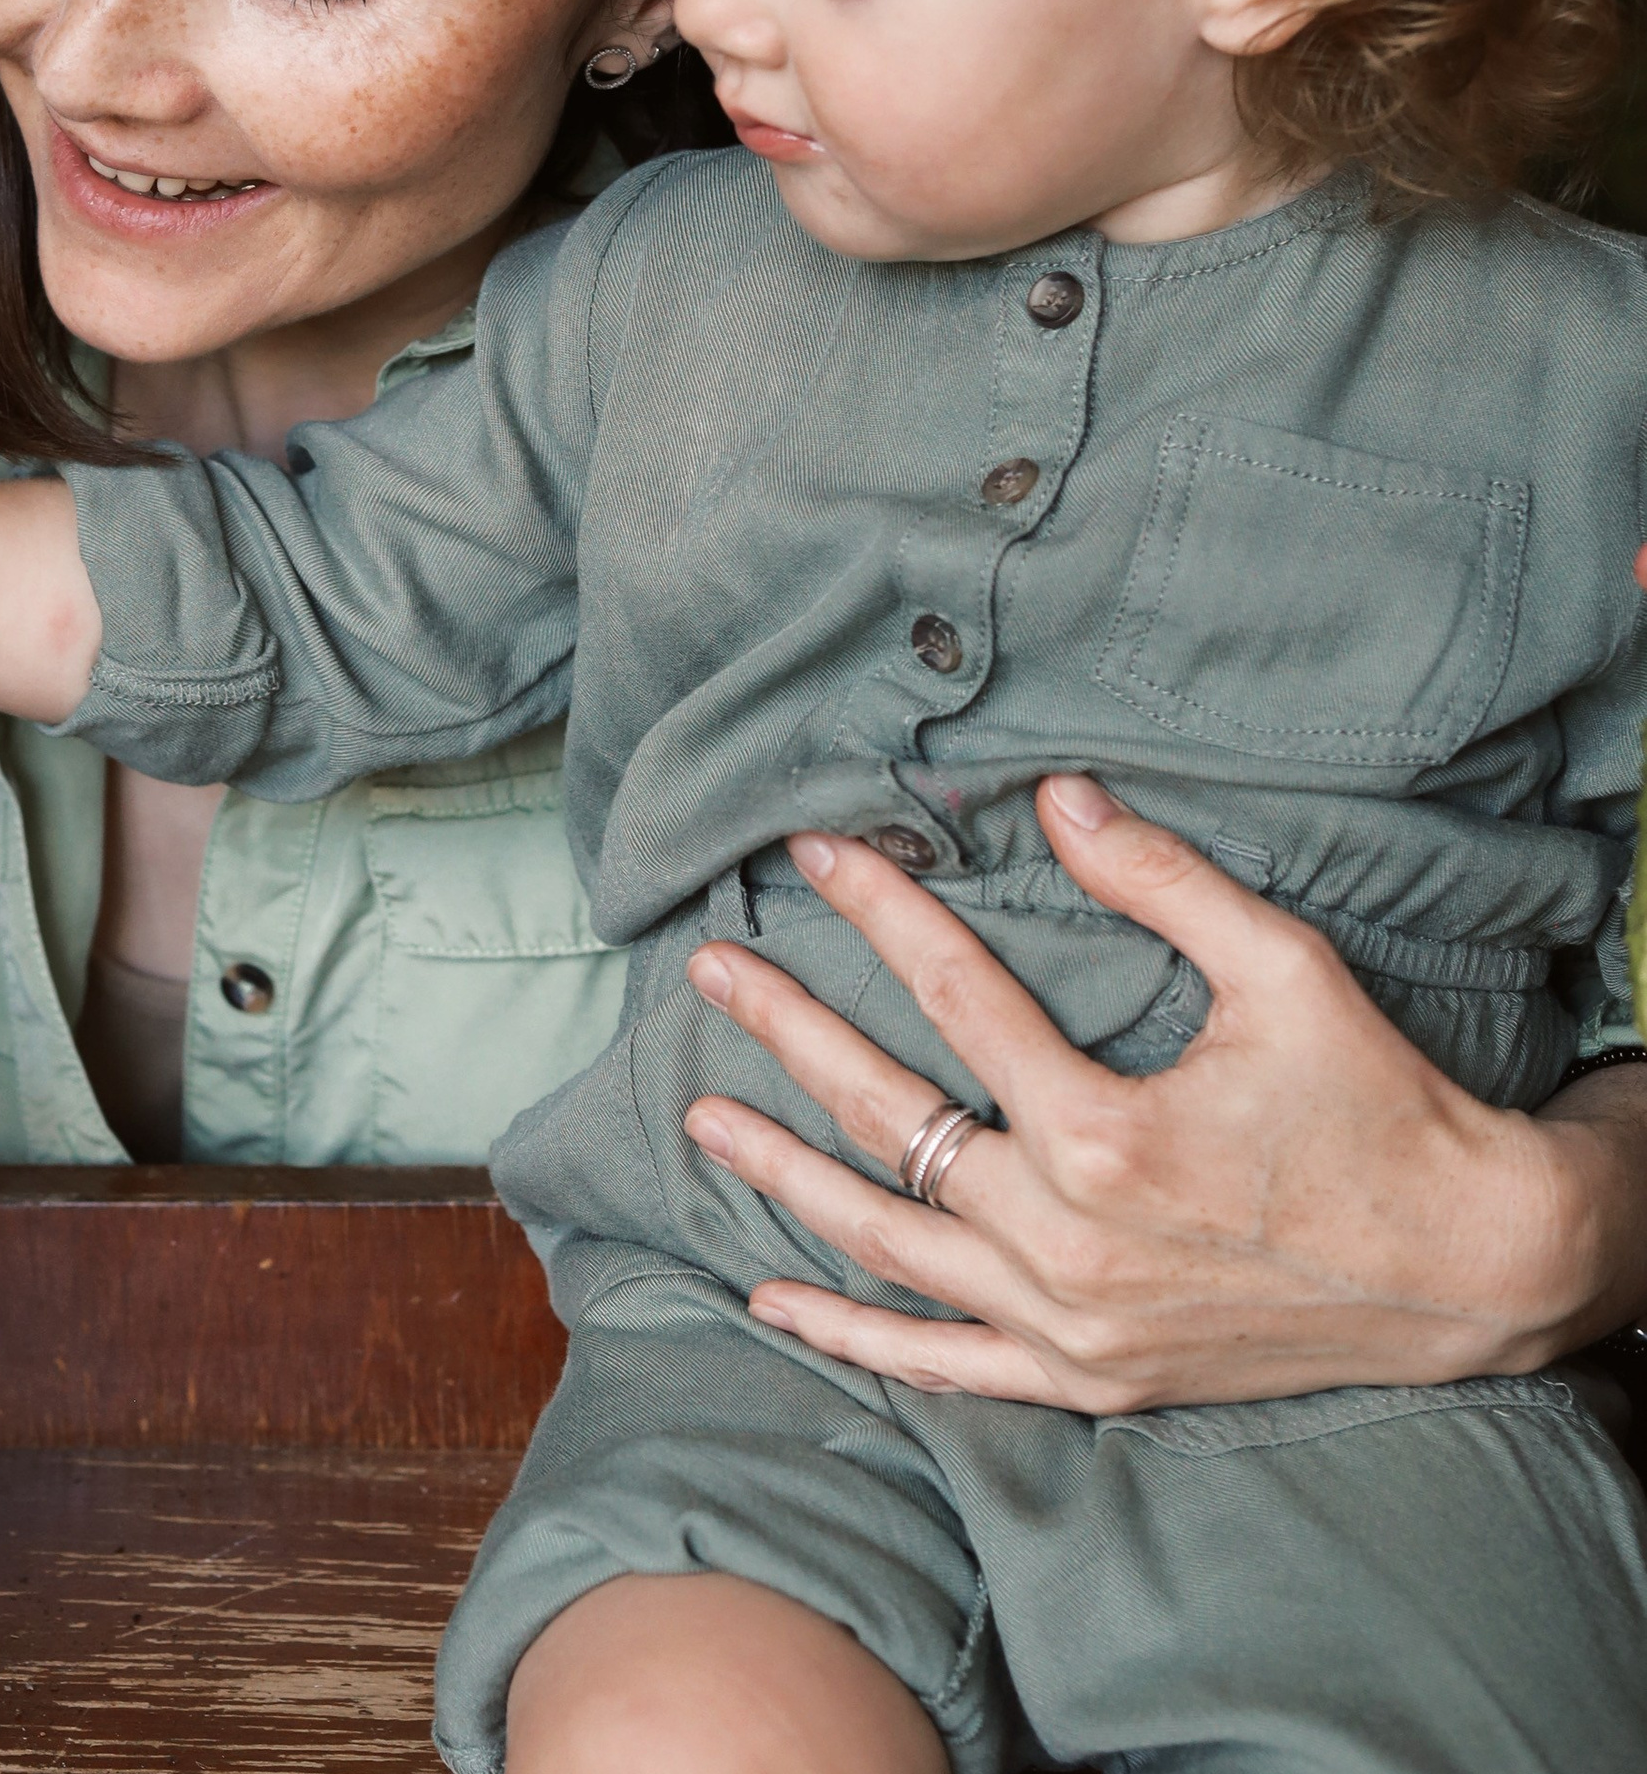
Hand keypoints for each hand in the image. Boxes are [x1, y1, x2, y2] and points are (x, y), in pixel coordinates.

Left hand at [680, 774, 1612, 1410]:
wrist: (1476, 1273)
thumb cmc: (1382, 1109)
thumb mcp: (1286, 969)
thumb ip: (1161, 880)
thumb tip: (1057, 795)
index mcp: (1107, 1133)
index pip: (953, 995)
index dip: (877, 911)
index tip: (811, 854)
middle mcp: (1067, 1239)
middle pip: (885, 1116)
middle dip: (787, 1030)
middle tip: (708, 968)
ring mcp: (1067, 1323)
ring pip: (884, 1240)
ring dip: (783, 1173)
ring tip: (699, 1116)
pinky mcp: (1085, 1380)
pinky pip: (938, 1365)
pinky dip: (848, 1335)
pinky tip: (768, 1301)